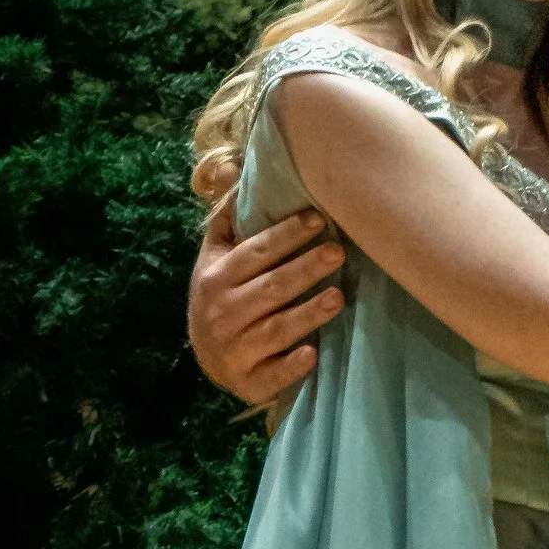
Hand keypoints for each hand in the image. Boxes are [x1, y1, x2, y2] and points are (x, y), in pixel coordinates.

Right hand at [187, 198, 343, 408]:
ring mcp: (234, 349)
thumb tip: (230, 166)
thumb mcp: (217, 257)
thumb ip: (228, 218)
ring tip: (339, 297)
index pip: (255, 252)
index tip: (318, 219)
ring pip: (275, 329)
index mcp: (216, 277)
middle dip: (305, 269)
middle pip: (270, 288)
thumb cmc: (223, 295)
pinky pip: (271, 374)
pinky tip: (311, 354)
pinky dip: (290, 366)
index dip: (286, 235)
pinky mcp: (249, 381)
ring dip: (307, 314)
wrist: (209, 357)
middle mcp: (222, 313)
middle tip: (338, 252)